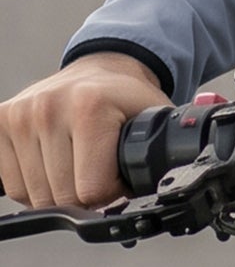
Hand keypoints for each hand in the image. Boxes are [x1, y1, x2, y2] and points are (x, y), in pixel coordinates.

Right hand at [0, 53, 164, 209]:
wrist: (102, 69)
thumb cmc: (128, 101)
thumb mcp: (156, 121)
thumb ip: (167, 150)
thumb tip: (184, 173)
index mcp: (91, 106)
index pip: (92, 190)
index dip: (112, 192)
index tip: (120, 176)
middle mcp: (49, 106)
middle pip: (61, 196)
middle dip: (85, 194)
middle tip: (99, 169)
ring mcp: (21, 113)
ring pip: (33, 195)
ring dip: (57, 190)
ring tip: (77, 163)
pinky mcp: (1, 119)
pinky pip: (9, 183)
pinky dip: (31, 184)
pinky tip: (52, 163)